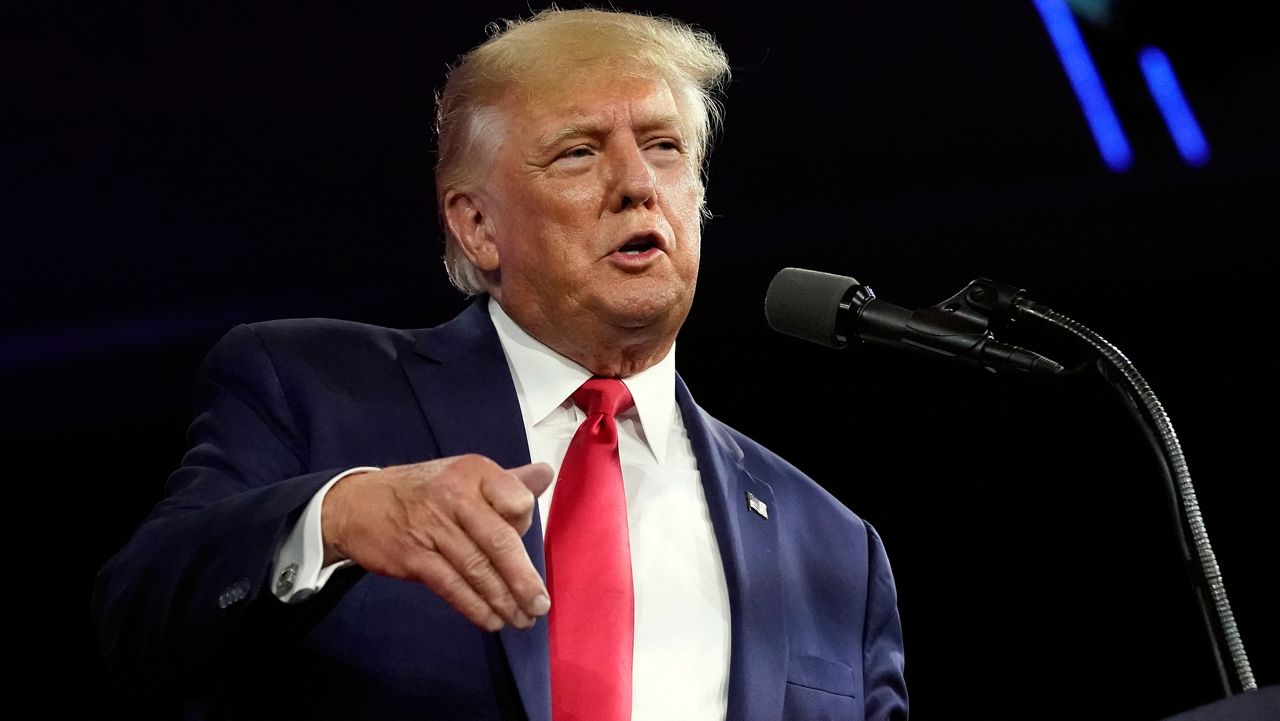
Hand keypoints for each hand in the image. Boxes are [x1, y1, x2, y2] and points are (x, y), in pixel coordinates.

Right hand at [321, 455, 553, 631]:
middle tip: (540, 605)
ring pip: (477, 569)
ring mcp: (432, 527)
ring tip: (522, 620)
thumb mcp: (465, 475)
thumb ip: (508, 481)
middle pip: (499, 541)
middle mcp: (455, 495)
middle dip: (524, 578)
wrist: (357, 504)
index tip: (527, 543)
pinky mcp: (413, 556)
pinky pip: (452, 586)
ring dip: (504, 600)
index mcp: (474, 471)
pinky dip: (475, 607)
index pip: (517, 499)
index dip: (526, 524)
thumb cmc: (424, 491)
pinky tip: (491, 620)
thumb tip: (546, 474)